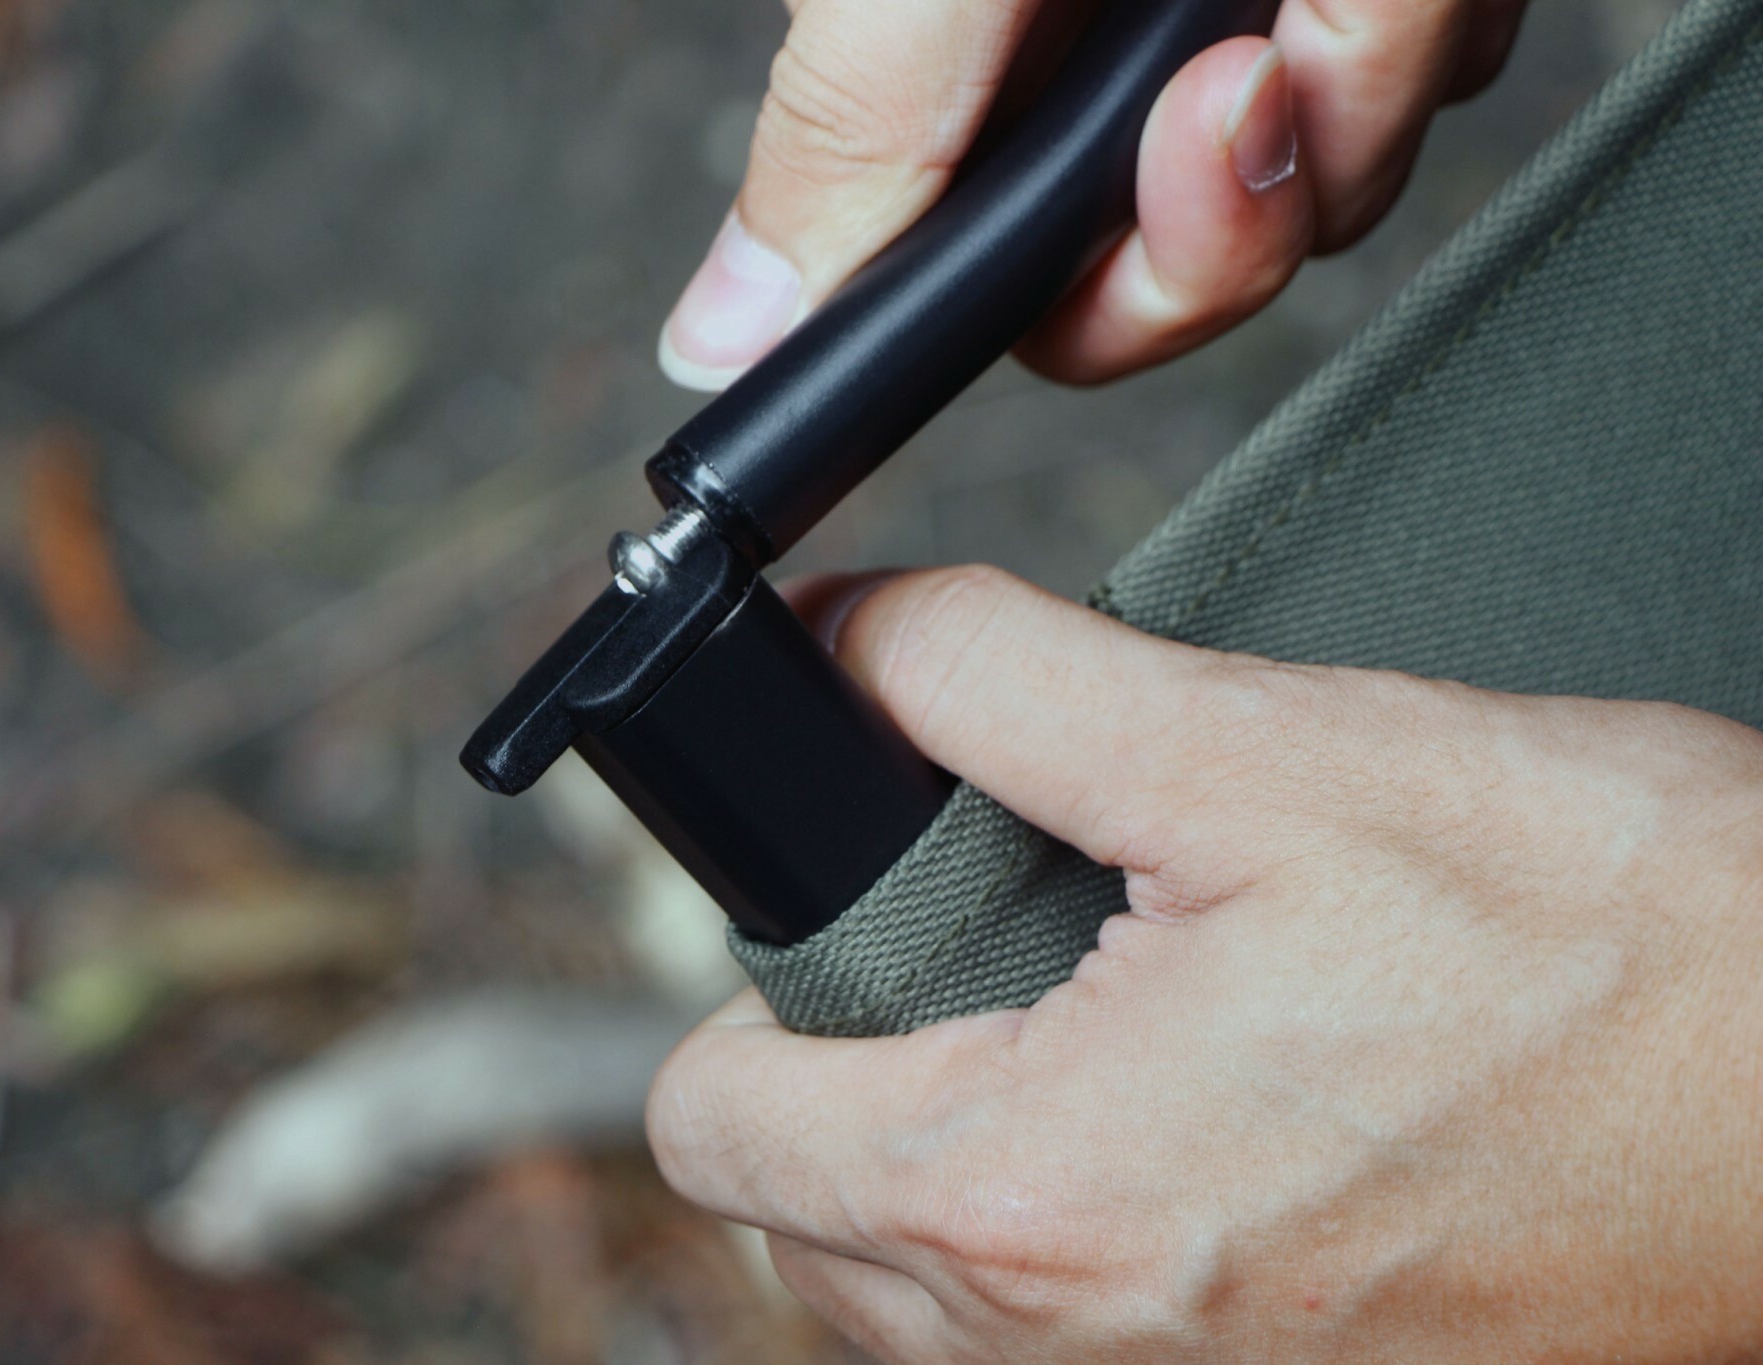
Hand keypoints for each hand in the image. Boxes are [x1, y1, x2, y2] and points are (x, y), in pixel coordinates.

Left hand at [647, 566, 1762, 1360]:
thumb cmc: (1610, 949)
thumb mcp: (1268, 753)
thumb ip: (995, 682)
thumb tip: (841, 637)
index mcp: (1028, 1198)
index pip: (707, 1128)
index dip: (742, 994)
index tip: (839, 918)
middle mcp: (1068, 1355)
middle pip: (795, 1225)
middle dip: (835, 1082)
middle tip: (971, 959)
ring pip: (910, 1302)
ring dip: (937, 1167)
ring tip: (1076, 1030)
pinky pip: (1047, 1350)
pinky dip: (1056, 1238)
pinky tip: (1173, 1124)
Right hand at [658, 0, 1528, 390]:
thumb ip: (844, 125)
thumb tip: (724, 326)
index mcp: (990, 67)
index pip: (1043, 287)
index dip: (1094, 298)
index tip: (1115, 229)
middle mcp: (1114, 49)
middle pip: (1204, 260)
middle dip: (1236, 198)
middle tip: (1233, 74)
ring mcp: (1250, 3)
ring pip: (1346, 168)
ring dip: (1364, 75)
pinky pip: (1449, 52)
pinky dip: (1429, 4)